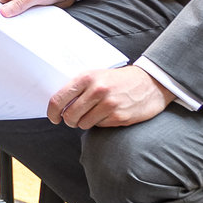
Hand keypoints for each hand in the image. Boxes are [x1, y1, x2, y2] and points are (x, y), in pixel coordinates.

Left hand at [47, 65, 172, 129]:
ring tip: (95, 113)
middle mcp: (96, 90)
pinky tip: (109, 114)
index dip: (52, 112)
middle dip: (70, 120)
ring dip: (85, 122)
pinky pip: (99, 126)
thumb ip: (79, 88)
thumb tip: (60, 105)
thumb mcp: (97, 75)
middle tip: (75, 118)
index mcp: (87, 78)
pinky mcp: (119, 117)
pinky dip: (101, 123)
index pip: (59, 99)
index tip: (53, 117)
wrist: (151, 83)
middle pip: (70, 115)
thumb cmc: (119, 80)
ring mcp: (108, 104)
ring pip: (83, 124)